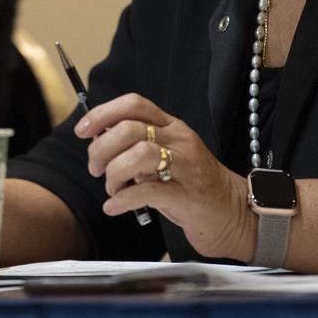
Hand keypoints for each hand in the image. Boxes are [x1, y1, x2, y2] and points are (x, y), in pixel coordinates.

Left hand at [75, 93, 254, 261]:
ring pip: (139, 154)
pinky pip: (148, 191)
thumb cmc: (192, 186)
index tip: (83, 130)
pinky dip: (122, 199)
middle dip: (101, 148)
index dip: (103, 113)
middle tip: (95, 168)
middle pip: (130, 128)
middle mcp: (180, 140)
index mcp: (172, 127)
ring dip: (113, 173)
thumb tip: (98, 142)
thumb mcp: (166, 159)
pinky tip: (114, 207)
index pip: (134, 104)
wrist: (234, 213)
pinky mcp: (188, 195)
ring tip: (112, 188)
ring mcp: (186, 167)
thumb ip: (137, 149)